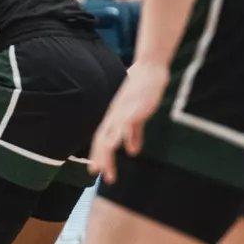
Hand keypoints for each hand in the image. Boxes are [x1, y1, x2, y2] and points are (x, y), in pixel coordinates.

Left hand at [89, 62, 167, 182]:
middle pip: (103, 139)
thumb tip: (132, 151)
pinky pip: (129, 122)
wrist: (149, 68)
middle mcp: (115, 115)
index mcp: (113, 117)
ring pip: (112, 133)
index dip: (97, 155)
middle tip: (99, 174)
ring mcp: (124, 111)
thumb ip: (134, 134)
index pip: (101, 139)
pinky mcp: (136, 106)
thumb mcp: (137, 116)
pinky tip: (125, 147)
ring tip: (105, 166)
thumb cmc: (141, 90)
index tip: (94, 171)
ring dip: (108, 151)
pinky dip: (125, 135)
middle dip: (101, 158)